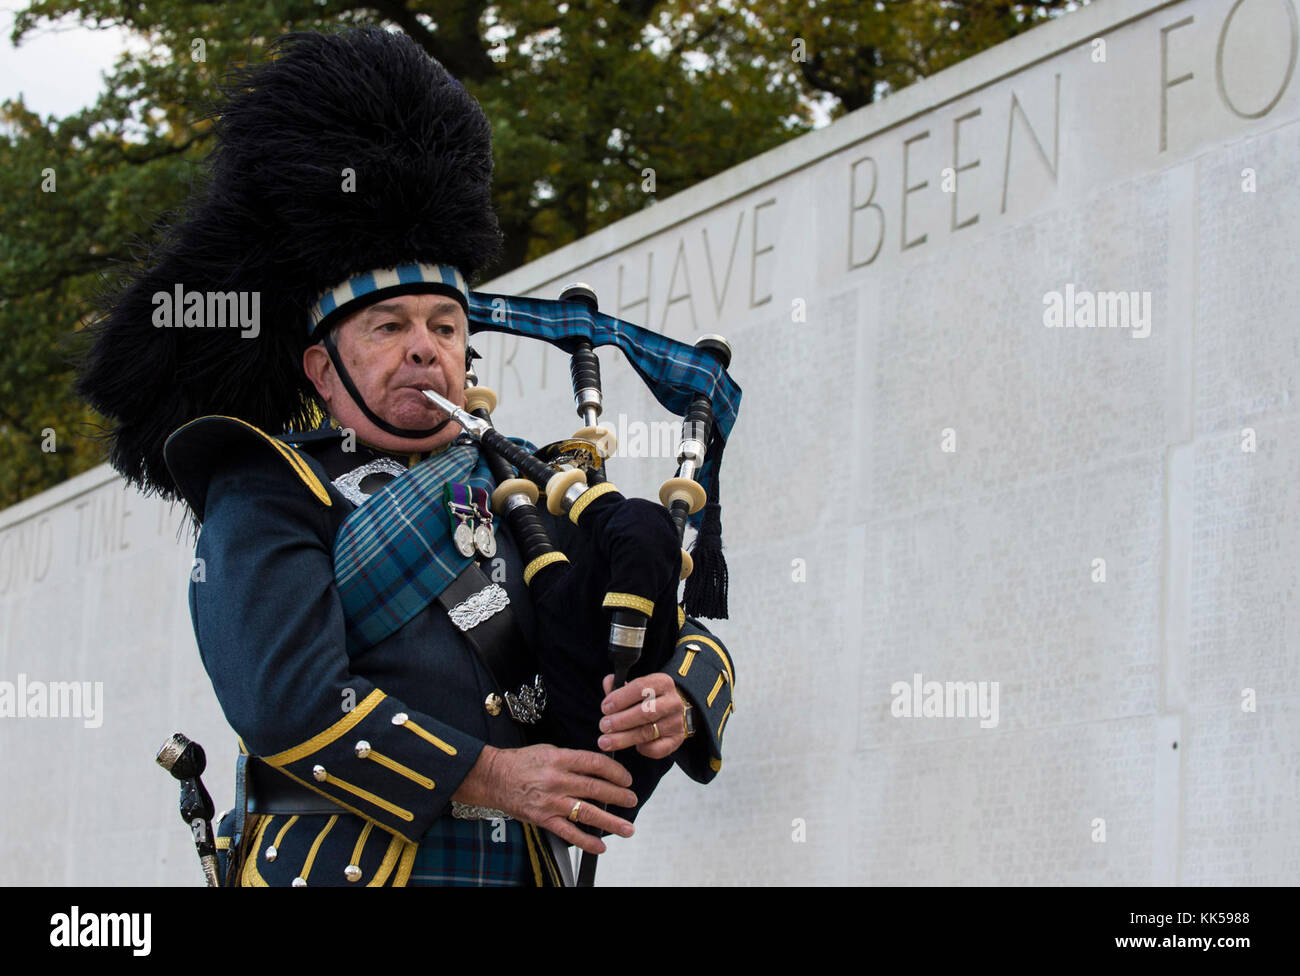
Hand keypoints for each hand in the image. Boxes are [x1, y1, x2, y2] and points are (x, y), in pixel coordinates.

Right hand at [452, 744, 636, 854]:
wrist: (494, 778)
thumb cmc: (522, 762)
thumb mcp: (549, 750)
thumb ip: (573, 760)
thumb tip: (599, 769)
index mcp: (560, 759)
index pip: (595, 764)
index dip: (616, 772)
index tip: (626, 779)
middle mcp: (557, 780)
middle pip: (596, 789)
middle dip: (618, 796)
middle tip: (632, 800)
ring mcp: (551, 802)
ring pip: (587, 813)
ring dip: (610, 822)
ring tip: (627, 828)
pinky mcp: (544, 819)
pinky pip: (569, 832)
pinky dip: (586, 841)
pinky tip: (600, 846)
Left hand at [598, 673, 689, 759]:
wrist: (674, 713)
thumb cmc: (650, 699)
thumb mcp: (637, 688)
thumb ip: (620, 687)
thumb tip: (608, 682)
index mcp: (663, 683)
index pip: (641, 688)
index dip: (620, 698)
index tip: (605, 708)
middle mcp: (673, 702)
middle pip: (645, 712)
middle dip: (620, 721)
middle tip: (603, 726)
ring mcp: (676, 722)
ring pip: (648, 732)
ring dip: (623, 738)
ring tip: (605, 741)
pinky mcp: (676, 740)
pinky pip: (657, 749)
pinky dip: (642, 749)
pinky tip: (633, 747)